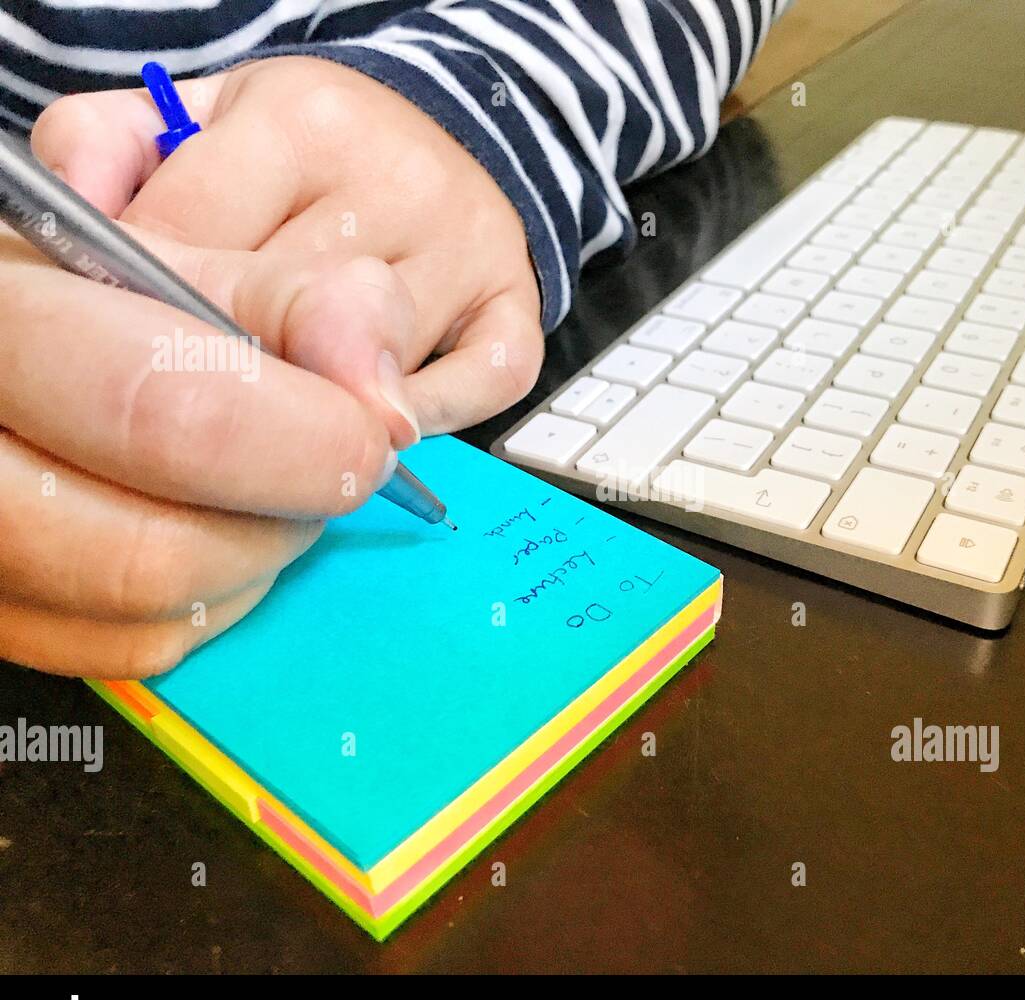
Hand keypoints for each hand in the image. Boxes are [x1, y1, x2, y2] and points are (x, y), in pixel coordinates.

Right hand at [0, 225, 416, 676]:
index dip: (307, 447)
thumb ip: (305, 310)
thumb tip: (387, 410)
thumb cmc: (89, 296)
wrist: (11, 343)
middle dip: (283, 518)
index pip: (169, 422)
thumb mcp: (189, 265)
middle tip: (319, 466)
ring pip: (146, 622)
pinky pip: (129, 651)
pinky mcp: (1, 614)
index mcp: (1, 329)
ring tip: (258, 486)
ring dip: (252, 562)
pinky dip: (207, 601)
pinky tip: (207, 529)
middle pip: (154, 559)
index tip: (367, 436)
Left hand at [31, 55, 545, 433]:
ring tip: (285, 402)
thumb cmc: (310, 156)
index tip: (126, 335)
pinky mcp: (516, 315)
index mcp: (304, 119)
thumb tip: (74, 212)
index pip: (189, 237)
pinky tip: (375, 414)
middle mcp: (399, 179)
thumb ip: (111, 146)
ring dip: (314, 405)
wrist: (450, 143)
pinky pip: (466, 397)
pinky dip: (416, 422)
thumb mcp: (204, 119)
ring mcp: (467, 252)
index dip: (141, 303)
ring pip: (366, 368)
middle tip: (198, 393)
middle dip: (224, 365)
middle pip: (276, 314)